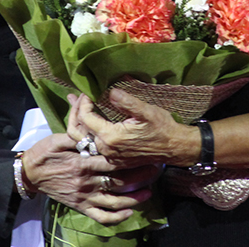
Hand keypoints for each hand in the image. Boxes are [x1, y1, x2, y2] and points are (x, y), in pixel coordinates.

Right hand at [21, 132, 153, 224]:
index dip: (131, 159)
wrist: (29, 174)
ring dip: (134, 199)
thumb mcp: (58, 138)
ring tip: (150, 192)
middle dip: (140, 177)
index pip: (112, 161)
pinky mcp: (81, 207)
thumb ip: (77, 135)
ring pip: (114, 202)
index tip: (146, 154)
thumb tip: (93, 126)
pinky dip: (116, 217)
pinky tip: (129, 212)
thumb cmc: (44, 153)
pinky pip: (101, 217)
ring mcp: (84, 197)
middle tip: (156, 171)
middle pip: (119, 181)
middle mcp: (86, 183)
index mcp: (82, 163)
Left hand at [67, 90, 197, 168]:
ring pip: (83, 139)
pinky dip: (87, 131)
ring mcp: (108, 156)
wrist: (173, 147)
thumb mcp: (145, 111)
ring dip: (78, 121)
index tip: (87, 91)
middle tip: (74, 97)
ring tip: (75, 106)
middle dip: (75, 111)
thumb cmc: (162, 128)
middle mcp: (106, 149)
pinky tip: (89, 120)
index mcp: (111, 137)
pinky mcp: (113, 158)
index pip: (85, 117)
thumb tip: (110, 92)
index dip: (83, 102)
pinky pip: (92, 145)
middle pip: (78, 130)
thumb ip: (126, 101)